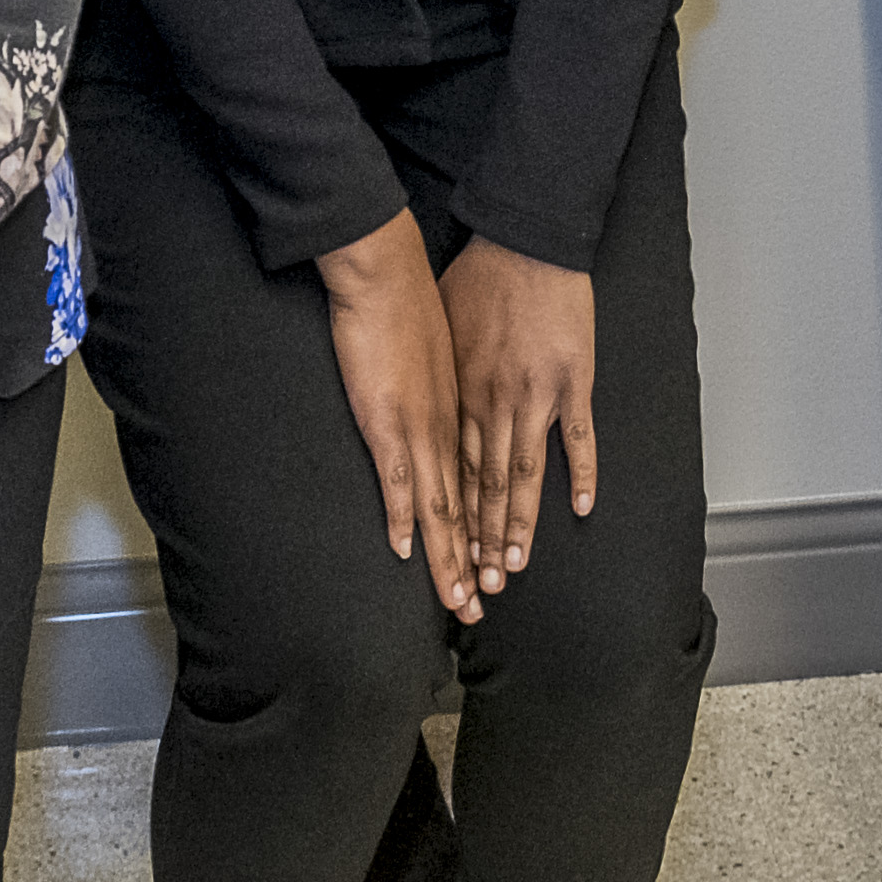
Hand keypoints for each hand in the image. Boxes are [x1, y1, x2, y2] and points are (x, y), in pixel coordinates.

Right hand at [314, 214, 481, 620]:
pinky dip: (404, 516)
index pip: (481, 483)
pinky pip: (400, 478)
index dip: (486, 530)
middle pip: (469, 506)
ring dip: (452, 555)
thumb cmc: (414, 305)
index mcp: (467, 412)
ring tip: (459, 600)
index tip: (493, 567)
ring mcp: (423, 425)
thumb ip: (447, 388)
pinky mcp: (390, 418)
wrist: (389, 271)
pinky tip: (407, 550)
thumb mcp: (446, 352)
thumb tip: (444, 406)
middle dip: (474, 560)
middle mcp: (452, 427)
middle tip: (479, 609)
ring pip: (445, 503)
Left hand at [444, 237, 602, 590]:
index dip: (447, 520)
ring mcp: (535, 397)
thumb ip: (436, 369)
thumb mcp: (439, 325)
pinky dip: (581, 474)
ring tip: (512, 567)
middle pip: (483, 487)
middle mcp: (493, 405)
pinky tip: (581, 508)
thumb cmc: (478, 276)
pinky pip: (577, 437)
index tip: (443, 558)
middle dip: (478, 541)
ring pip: (522, 476)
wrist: (523, 242)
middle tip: (475, 586)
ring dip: (516, 525)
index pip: (451, 473)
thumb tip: (423, 393)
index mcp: (459, 394)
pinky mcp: (571, 381)